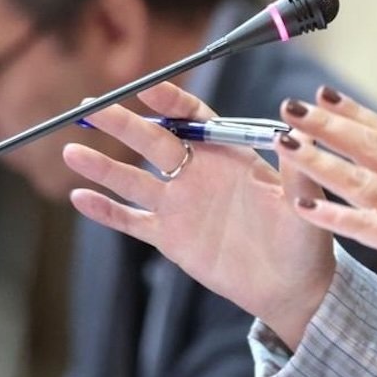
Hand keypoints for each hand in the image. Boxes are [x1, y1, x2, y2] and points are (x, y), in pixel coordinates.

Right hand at [63, 82, 335, 346]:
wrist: (291, 287)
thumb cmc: (304, 239)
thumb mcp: (305, 201)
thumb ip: (296, 168)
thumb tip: (293, 132)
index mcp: (229, 154)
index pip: (194, 119)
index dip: (170, 102)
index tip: (146, 88)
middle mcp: (198, 173)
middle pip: (153, 141)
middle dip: (122, 122)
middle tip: (90, 105)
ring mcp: (180, 205)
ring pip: (133, 178)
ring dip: (102, 165)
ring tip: (71, 149)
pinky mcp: (169, 237)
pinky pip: (131, 220)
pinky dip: (105, 210)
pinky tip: (79, 197)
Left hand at [276, 87, 376, 322]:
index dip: (356, 112)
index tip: (326, 94)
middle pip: (368, 144)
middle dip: (327, 123)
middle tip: (291, 105)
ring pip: (358, 178)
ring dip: (318, 158)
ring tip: (286, 141)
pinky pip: (364, 226)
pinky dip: (331, 215)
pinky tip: (302, 206)